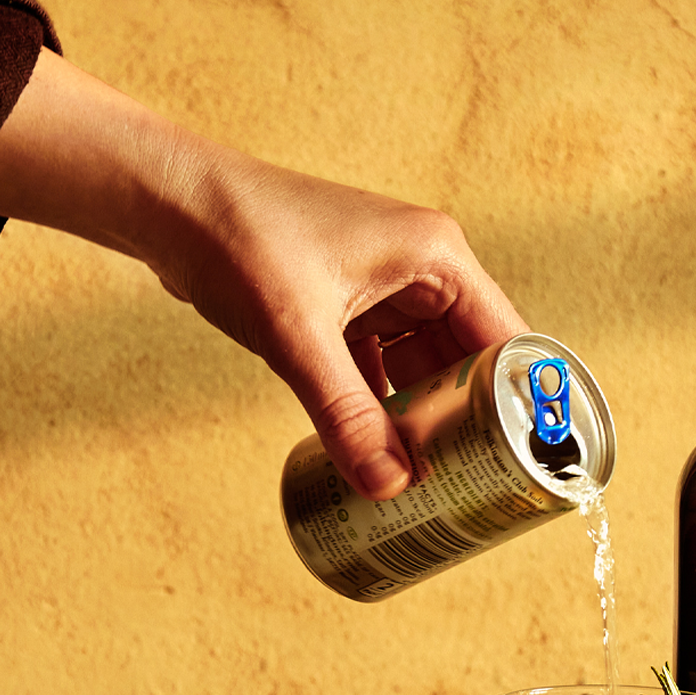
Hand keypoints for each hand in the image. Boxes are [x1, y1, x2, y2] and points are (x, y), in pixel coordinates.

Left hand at [0, 51, 529, 498]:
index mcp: (436, 256)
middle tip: (472, 489)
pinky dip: (380, 406)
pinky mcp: (345, 305)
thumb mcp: (299, 337)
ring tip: (427, 482)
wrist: (171, 205)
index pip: (506, 340)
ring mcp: (383, 286)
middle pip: (469, 359)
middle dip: (466, 421)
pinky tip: (376, 454)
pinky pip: (381, 366)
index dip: (519, 403)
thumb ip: (346, 414)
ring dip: (421, 418)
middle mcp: (421, 267)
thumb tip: (390, 486)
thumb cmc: (240, 242)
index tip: (524, 463)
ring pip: (422, 368)